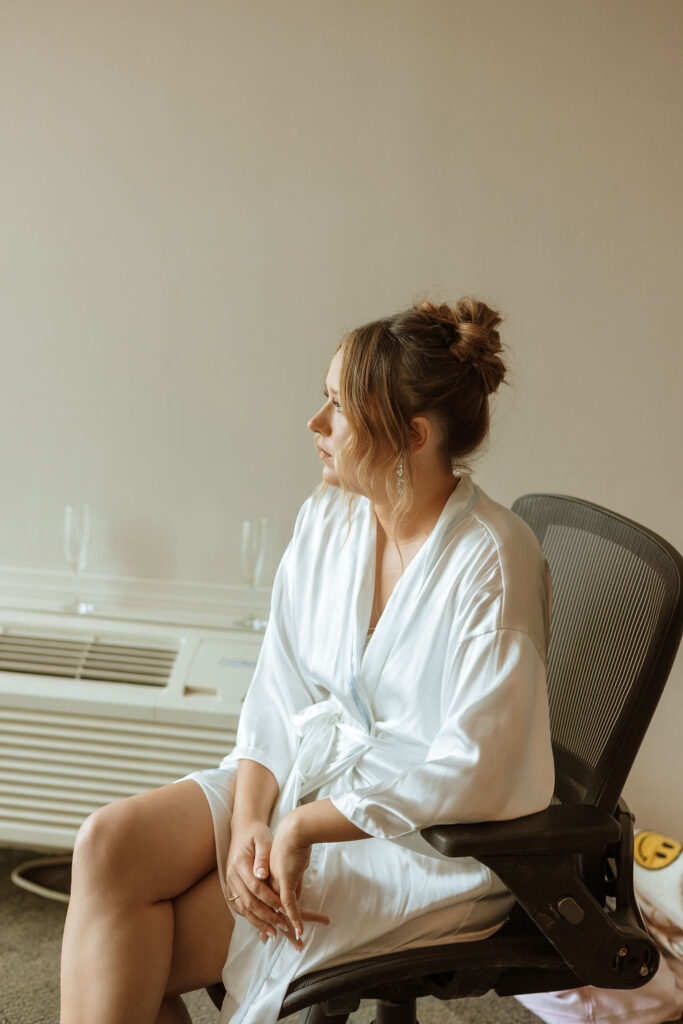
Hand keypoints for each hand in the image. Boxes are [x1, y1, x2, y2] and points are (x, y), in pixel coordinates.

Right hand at [225, 820, 283, 940]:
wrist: (243, 829)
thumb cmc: (257, 834)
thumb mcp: (263, 840)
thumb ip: (262, 857)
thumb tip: (261, 875)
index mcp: (239, 863)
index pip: (255, 887)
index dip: (270, 900)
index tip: (284, 909)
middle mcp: (231, 874)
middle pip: (248, 901)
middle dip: (266, 916)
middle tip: (283, 927)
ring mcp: (229, 881)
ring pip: (242, 907)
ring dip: (258, 921)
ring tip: (273, 933)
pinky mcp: (230, 886)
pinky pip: (237, 906)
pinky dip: (249, 917)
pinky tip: (260, 925)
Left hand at [269, 810, 328, 947]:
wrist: (294, 829)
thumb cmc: (293, 842)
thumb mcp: (291, 865)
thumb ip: (292, 882)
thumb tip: (296, 895)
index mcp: (265, 880)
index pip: (264, 905)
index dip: (267, 921)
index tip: (268, 934)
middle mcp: (267, 884)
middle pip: (270, 912)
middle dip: (278, 930)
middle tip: (285, 942)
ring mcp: (275, 884)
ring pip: (279, 912)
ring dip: (288, 928)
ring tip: (297, 942)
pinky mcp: (285, 881)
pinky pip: (289, 905)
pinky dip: (295, 918)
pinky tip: (299, 930)